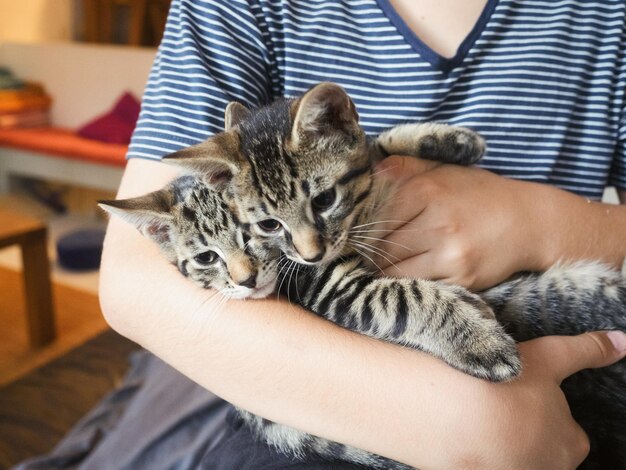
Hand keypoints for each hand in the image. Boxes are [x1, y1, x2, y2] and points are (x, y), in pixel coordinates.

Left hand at [372, 156, 547, 289]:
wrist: (530, 222)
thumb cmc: (480, 195)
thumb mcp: (444, 171)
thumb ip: (405, 168)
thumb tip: (369, 170)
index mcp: (427, 190)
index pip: (374, 218)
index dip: (361, 232)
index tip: (352, 239)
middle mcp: (437, 221)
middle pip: (381, 247)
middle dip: (369, 255)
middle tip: (360, 258)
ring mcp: (450, 253)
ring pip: (394, 271)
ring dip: (383, 273)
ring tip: (380, 268)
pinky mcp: (461, 279)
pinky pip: (417, 287)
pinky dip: (406, 285)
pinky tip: (405, 278)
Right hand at [421, 331, 625, 469]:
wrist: (452, 415)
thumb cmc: (505, 385)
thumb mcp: (548, 358)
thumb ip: (585, 350)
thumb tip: (621, 341)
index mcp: (571, 444)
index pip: (566, 432)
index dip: (541, 411)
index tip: (519, 396)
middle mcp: (549, 468)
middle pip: (539, 449)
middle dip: (521, 432)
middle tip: (496, 404)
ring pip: (511, 459)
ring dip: (497, 443)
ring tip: (473, 416)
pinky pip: (484, 462)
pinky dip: (475, 452)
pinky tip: (461, 432)